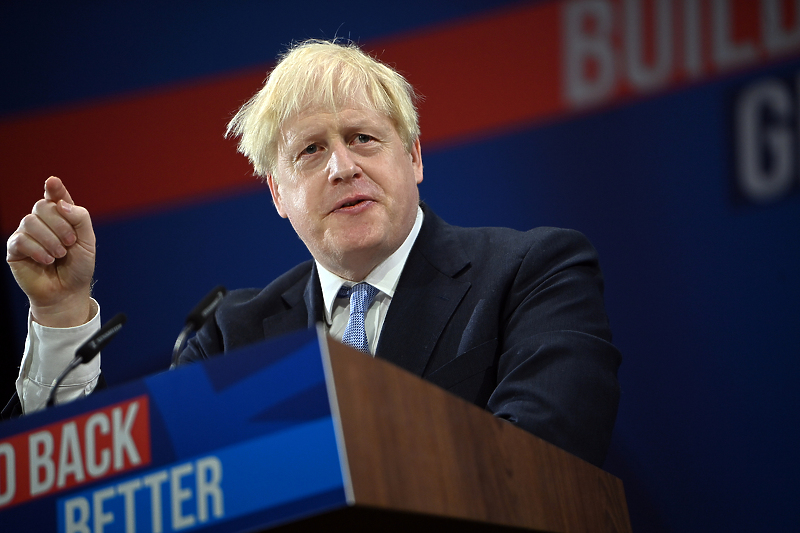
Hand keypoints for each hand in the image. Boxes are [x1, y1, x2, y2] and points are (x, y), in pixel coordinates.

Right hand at [6, 177, 95, 326]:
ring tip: (59, 255)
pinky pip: (21, 239)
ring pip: (30, 221)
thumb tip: (60, 203)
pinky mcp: (15, 249)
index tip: (52, 182)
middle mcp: (41, 222)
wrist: (68, 291)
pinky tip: (47, 260)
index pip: (55, 196)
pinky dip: (38, 250)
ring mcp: (26, 234)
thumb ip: (79, 218)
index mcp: (60, 216)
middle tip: (70, 243)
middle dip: (60, 224)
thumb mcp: (87, 241)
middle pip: (42, 206)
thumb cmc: (78, 266)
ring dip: (50, 239)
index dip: (54, 188)